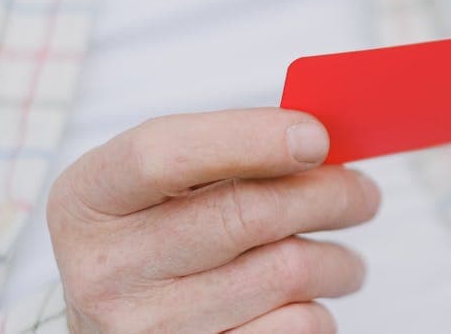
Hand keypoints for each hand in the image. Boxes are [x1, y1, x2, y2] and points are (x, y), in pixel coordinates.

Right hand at [47, 109, 380, 332]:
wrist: (118, 321)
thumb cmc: (156, 236)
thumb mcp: (158, 185)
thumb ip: (224, 152)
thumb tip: (318, 142)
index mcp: (88, 200)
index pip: (161, 156)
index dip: (248, 138)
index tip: (316, 137)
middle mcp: (106, 270)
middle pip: (245, 214)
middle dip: (328, 195)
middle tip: (362, 194)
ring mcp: (146, 329)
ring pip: (286, 272)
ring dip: (337, 260)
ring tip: (341, 258)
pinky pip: (296, 328)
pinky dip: (318, 308)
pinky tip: (307, 300)